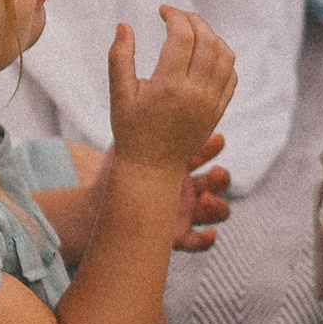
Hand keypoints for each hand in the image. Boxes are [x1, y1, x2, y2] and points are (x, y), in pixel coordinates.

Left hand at [49, 135, 230, 264]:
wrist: (100, 205)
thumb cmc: (116, 172)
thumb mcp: (129, 146)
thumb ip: (141, 121)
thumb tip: (143, 82)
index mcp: (181, 163)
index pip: (205, 151)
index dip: (213, 146)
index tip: (215, 138)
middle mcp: (189, 188)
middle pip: (217, 180)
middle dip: (221, 177)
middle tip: (216, 173)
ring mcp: (186, 212)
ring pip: (216, 210)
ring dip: (217, 206)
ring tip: (207, 200)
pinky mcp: (178, 236)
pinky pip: (199, 241)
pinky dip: (207, 239)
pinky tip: (209, 234)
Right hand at [104, 8, 236, 178]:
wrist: (152, 167)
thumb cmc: (131, 130)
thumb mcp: (119, 94)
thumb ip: (120, 57)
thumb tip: (124, 25)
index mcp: (168, 86)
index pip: (182, 36)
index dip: (174, 16)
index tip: (163, 11)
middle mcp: (195, 93)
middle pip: (207, 40)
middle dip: (193, 20)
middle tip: (177, 17)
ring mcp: (210, 102)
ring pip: (224, 55)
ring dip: (211, 36)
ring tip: (191, 32)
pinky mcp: (218, 110)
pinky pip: (231, 75)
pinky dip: (222, 57)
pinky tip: (204, 53)